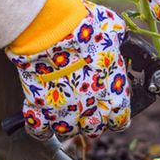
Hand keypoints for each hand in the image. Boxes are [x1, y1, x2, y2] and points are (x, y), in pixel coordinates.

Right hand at [6, 1, 131, 139]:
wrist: (51, 28)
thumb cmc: (84, 26)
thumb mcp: (112, 29)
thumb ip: (117, 39)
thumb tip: (117, 35)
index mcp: (115, 95)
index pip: (120, 121)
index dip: (115, 114)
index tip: (109, 104)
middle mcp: (92, 110)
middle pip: (94, 129)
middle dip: (90, 118)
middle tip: (84, 102)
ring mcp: (65, 112)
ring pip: (67, 133)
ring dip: (66, 122)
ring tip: (62, 106)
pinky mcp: (40, 108)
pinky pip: (39, 130)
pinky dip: (39, 126)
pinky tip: (40, 115)